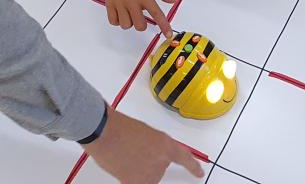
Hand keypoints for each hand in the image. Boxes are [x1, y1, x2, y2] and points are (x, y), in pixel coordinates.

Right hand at [83, 108, 203, 181]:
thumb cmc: (120, 127)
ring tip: (122, 157)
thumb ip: (152, 147)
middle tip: (131, 152)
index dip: (193, 166)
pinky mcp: (135, 183)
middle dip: (146, 165)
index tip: (200, 173)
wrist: (105, 131)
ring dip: (136, 172)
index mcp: (165, 144)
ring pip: (146, 179)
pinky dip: (132, 179)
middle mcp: (161, 161)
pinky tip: (123, 169)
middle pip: (158, 170)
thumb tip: (148, 159)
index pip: (184, 158)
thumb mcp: (144, 133)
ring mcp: (149, 174)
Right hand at [103, 0, 174, 36]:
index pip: (157, 15)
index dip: (164, 26)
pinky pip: (113, 20)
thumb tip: (173, 0)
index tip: (168, 35)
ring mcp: (119, 3)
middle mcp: (132, 2)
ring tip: (130, 13)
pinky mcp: (109, 2)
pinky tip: (121, 13)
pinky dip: (117, 20)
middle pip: (139, 25)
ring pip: (126, 25)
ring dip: (130, 22)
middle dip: (142, 24)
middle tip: (142, 16)